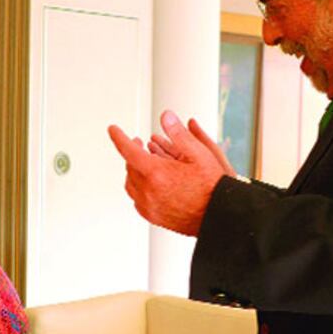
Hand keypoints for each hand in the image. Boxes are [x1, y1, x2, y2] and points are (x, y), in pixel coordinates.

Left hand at [108, 110, 226, 235]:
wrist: (219, 216)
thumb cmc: (212, 187)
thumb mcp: (199, 154)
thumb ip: (179, 134)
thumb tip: (166, 117)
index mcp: (157, 173)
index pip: (128, 150)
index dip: (119, 137)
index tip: (113, 129)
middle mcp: (149, 191)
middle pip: (129, 167)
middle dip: (131, 152)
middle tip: (138, 143)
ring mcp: (150, 206)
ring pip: (131, 184)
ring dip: (133, 170)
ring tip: (143, 161)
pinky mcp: (153, 217)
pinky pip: (137, 199)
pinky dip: (138, 187)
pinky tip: (149, 182)